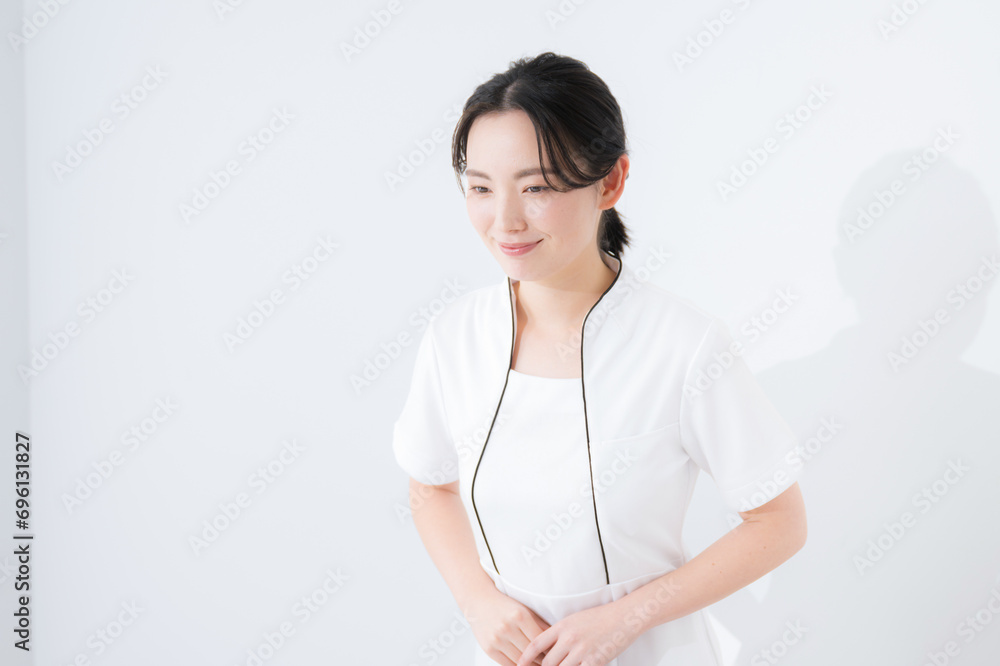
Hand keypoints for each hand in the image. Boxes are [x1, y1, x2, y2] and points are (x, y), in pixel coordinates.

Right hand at [464, 588, 550, 665]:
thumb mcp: (524, 609)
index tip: (555, 654)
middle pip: (530, 652)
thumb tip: (556, 640)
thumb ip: (540, 624)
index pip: (540, 640)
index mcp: (520, 615)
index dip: (549, 649)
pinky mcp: (489, 649)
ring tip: (538, 665)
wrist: (479, 602)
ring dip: (530, 665)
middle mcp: (507, 627)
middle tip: (549, 662)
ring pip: (519, 661)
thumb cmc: (504, 605)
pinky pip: (507, 664)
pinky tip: (524, 665)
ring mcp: (497, 639)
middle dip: (542, 660)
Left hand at [514, 599, 640, 665]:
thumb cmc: (599, 618)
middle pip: (547, 662)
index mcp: (562, 626)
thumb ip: (559, 633)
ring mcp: (582, 650)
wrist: (623, 617)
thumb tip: (545, 648)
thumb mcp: (574, 620)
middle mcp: (569, 638)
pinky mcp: (595, 661)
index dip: (525, 657)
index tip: (519, 664)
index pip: (536, 644)